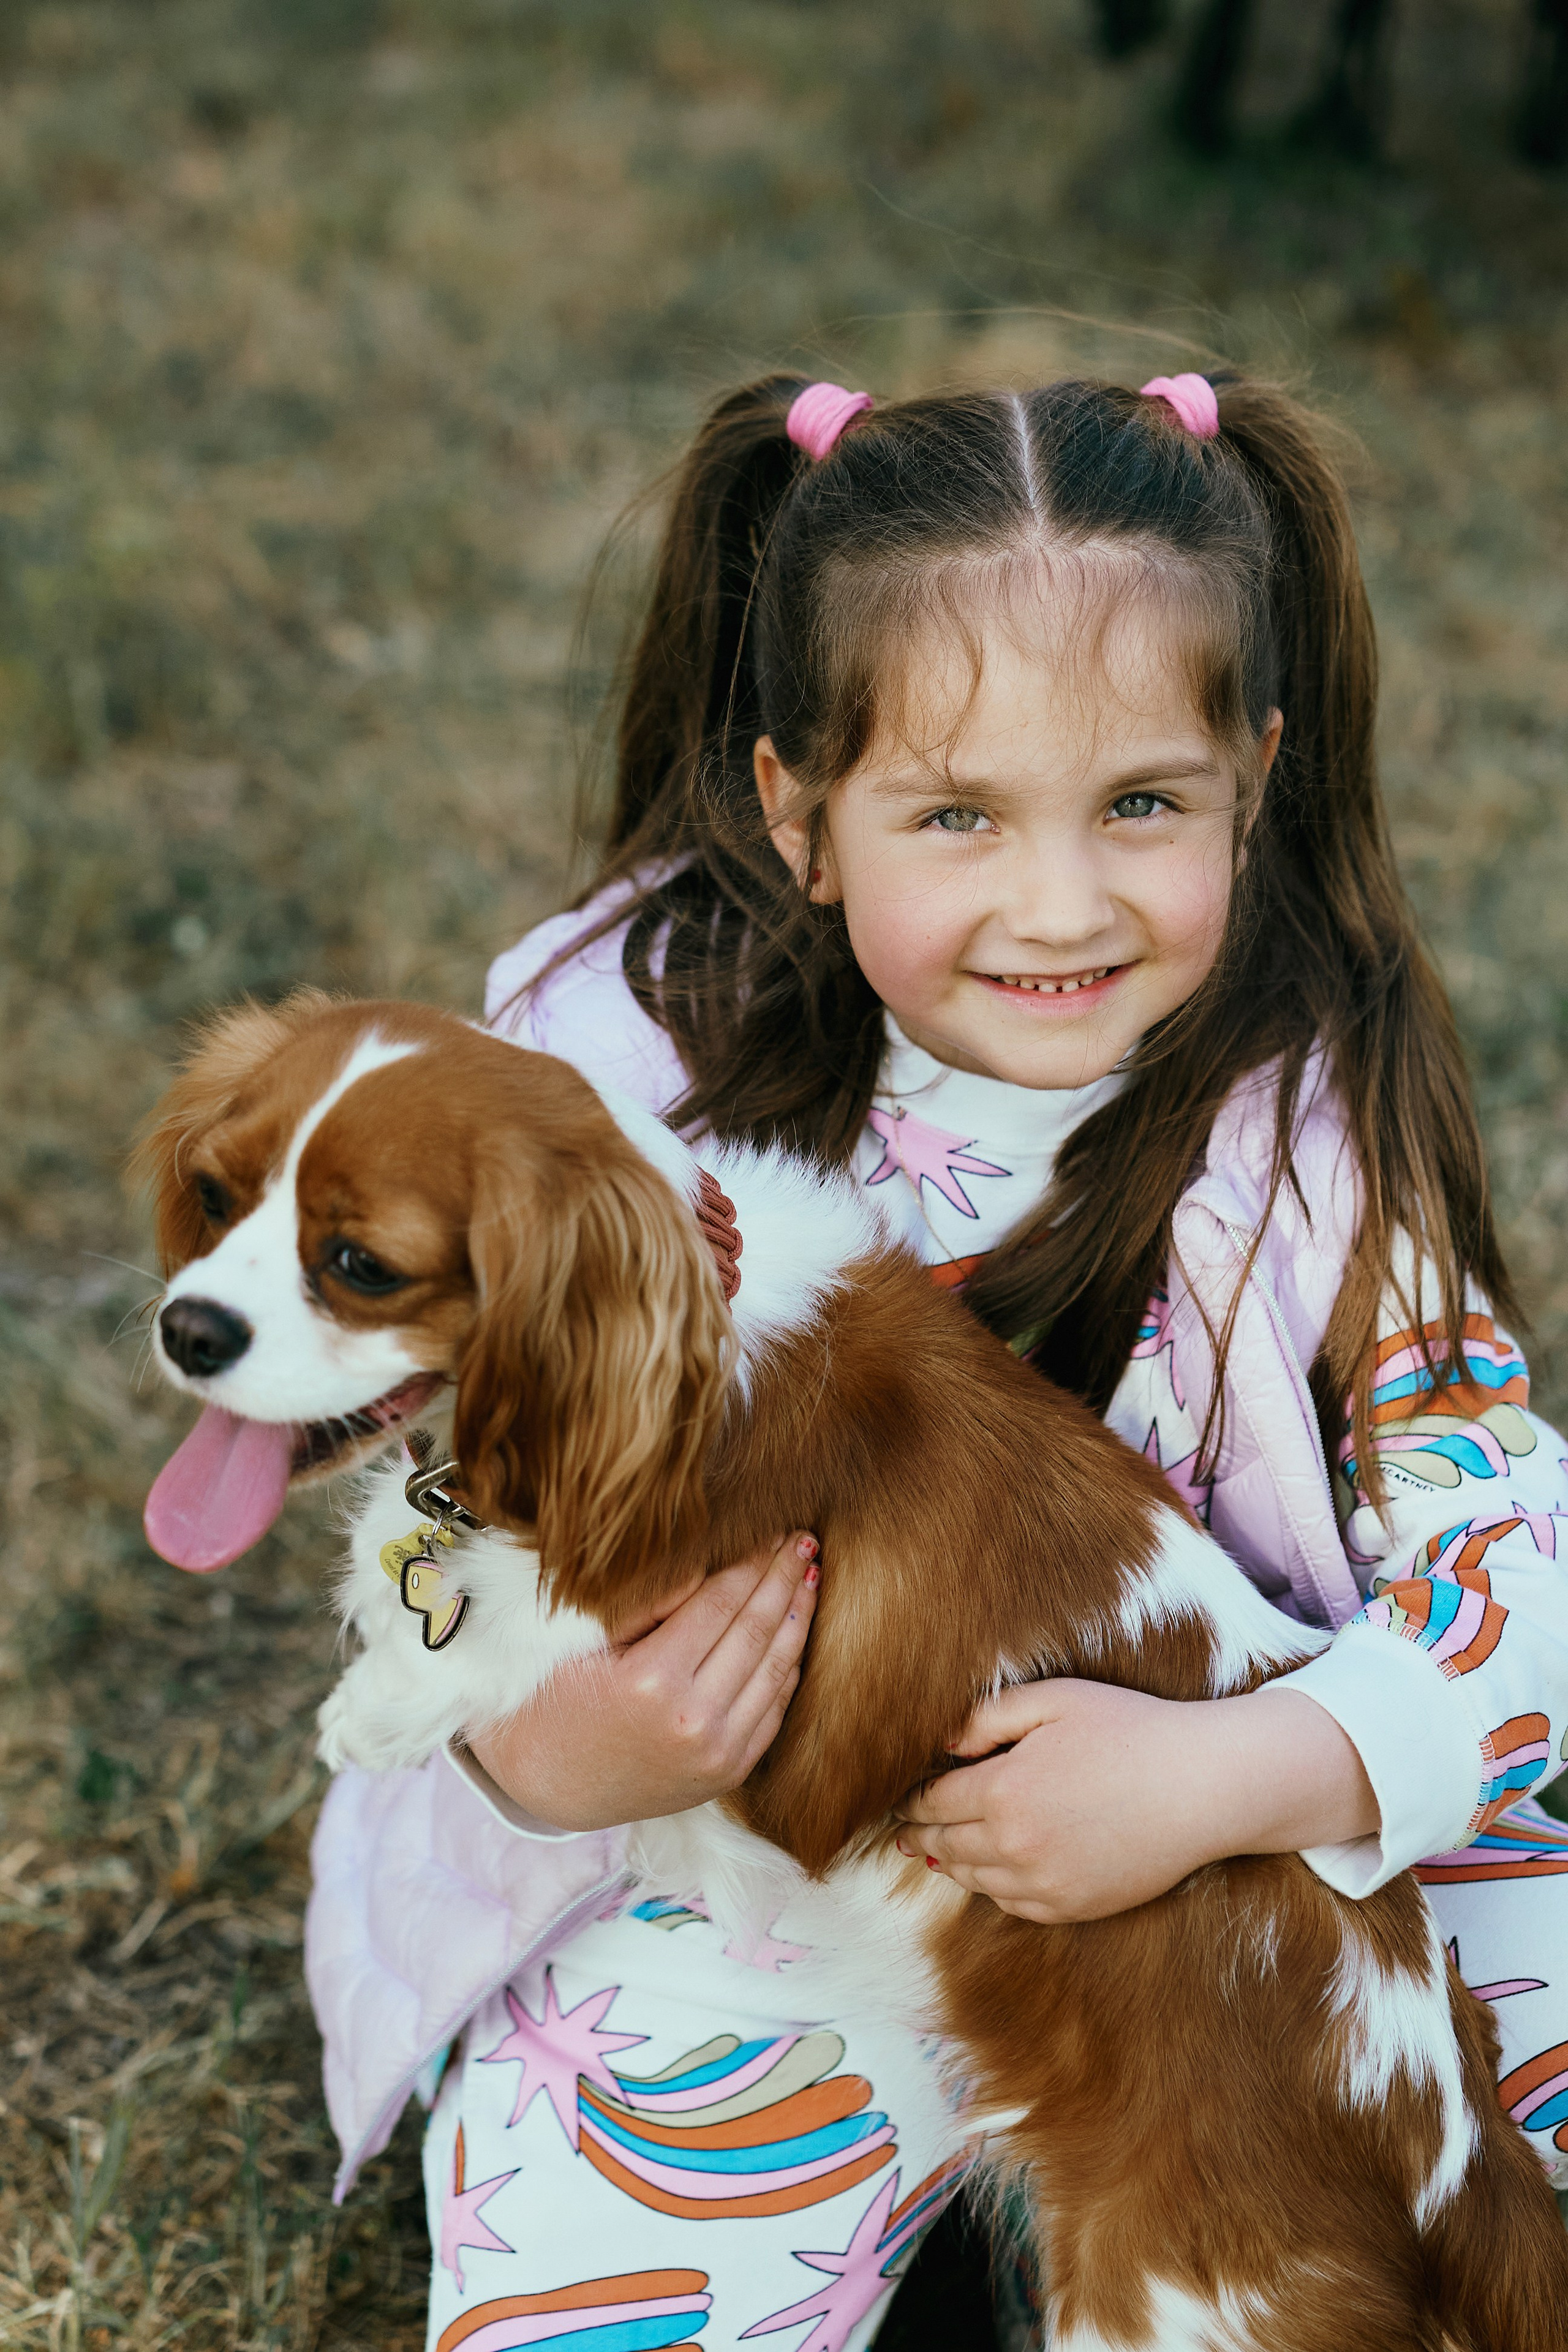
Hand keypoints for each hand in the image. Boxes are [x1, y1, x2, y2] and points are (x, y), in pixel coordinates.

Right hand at [467, 1532, 820, 1830]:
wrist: (554, 1783)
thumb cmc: (561, 1698)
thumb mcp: (590, 1642)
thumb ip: (651, 1602)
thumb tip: (709, 1558)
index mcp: (650, 1680)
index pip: (719, 1603)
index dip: (751, 1562)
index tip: (770, 1531)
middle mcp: (691, 1720)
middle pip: (755, 1630)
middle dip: (784, 1578)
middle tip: (804, 1538)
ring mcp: (716, 1753)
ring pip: (775, 1670)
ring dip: (798, 1617)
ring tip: (810, 1576)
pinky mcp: (729, 1774)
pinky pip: (774, 1711)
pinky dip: (788, 1667)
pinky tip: (795, 1631)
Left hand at [893, 1680, 1377, 1923]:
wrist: (1202, 1786)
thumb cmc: (1130, 1730)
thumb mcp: (1052, 1700)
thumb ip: (986, 1718)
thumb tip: (940, 1742)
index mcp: (1002, 1792)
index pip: (933, 1801)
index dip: (913, 1798)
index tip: (901, 1796)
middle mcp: (1015, 1846)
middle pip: (946, 1845)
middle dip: (921, 1833)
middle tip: (901, 1831)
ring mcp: (1046, 1884)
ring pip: (975, 1881)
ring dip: (950, 1865)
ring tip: (934, 1853)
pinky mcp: (1075, 1907)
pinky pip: (1014, 1905)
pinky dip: (993, 1890)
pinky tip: (989, 1876)